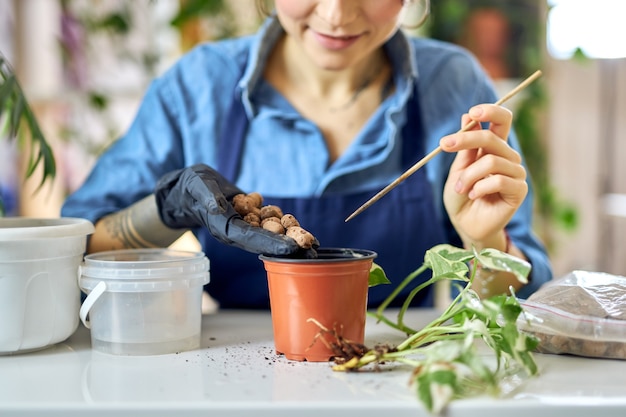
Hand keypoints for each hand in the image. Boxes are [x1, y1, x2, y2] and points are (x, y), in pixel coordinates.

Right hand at [155, 164, 299, 254]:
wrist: (189, 190)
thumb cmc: (190, 187)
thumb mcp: (196, 185)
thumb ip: (207, 196)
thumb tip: (218, 206)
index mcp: (224, 228)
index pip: (251, 238)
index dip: (272, 243)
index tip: (292, 248)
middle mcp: (237, 231)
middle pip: (266, 242)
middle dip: (289, 247)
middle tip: (312, 252)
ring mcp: (246, 226)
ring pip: (272, 234)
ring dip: (293, 239)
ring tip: (315, 244)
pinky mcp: (252, 218)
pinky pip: (272, 224)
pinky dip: (288, 227)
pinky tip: (305, 231)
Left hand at [440, 104, 527, 250]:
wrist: (465, 224)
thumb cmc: (461, 195)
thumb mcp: (458, 168)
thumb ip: (465, 145)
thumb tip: (468, 116)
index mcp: (494, 147)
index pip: (502, 120)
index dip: (491, 111)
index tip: (472, 112)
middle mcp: (508, 157)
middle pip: (492, 138)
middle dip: (465, 140)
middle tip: (444, 144)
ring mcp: (516, 174)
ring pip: (491, 161)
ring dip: (468, 175)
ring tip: (459, 188)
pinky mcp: (519, 191)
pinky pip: (499, 180)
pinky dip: (480, 187)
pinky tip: (474, 195)